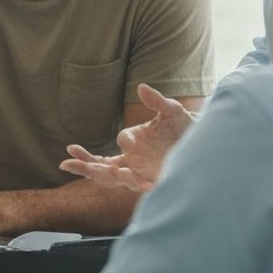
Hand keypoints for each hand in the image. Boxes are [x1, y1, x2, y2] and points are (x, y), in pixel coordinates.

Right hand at [60, 83, 195, 191]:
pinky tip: (139, 182)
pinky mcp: (156, 182)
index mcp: (133, 144)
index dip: (111, 146)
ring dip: (106, 176)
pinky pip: (143, 186)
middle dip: (85, 166)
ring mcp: (144, 173)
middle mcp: (134, 161)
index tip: (102, 144)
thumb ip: (156, 101)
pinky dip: (138, 184)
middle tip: (65, 163)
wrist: (206, 144)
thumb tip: (140, 87)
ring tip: (93, 171)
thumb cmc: (185, 127)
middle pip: (104, 168)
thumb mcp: (171, 111)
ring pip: (117, 179)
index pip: (117, 146)